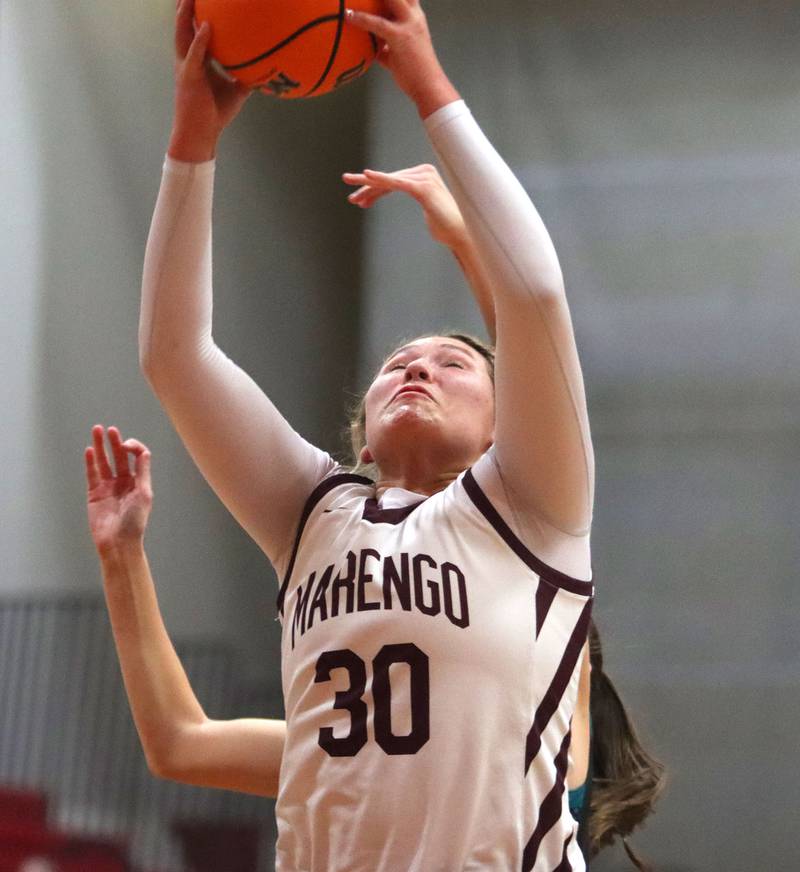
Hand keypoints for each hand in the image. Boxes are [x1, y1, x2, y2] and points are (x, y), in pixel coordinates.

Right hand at [85, 426, 152, 553]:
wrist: (118, 542)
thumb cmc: (135, 521)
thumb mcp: (144, 494)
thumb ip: (142, 471)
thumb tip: (143, 451)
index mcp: (139, 481)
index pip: (137, 457)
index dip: (134, 447)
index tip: (126, 446)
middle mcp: (124, 482)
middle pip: (119, 457)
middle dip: (115, 442)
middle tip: (110, 429)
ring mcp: (108, 487)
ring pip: (104, 462)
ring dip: (101, 447)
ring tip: (97, 430)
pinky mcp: (95, 494)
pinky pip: (92, 474)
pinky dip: (90, 462)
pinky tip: (90, 450)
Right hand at [168, 0, 250, 161]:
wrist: (200, 135)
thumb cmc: (216, 115)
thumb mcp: (236, 92)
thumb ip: (246, 77)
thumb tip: (265, 70)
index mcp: (197, 60)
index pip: (196, 31)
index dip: (198, 14)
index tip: (205, 0)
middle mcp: (188, 59)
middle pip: (184, 25)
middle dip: (186, 6)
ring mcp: (186, 67)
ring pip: (182, 34)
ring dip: (185, 14)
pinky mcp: (189, 78)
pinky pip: (194, 55)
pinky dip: (199, 40)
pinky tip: (206, 27)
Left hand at [342, 164, 467, 248]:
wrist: (460, 234)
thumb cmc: (446, 226)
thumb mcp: (430, 212)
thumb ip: (425, 203)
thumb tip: (427, 206)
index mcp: (424, 176)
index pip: (394, 181)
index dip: (374, 190)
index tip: (359, 200)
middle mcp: (424, 172)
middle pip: (389, 179)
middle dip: (367, 186)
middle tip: (346, 183)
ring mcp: (424, 178)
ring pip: (389, 181)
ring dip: (368, 187)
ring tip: (352, 193)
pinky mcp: (422, 187)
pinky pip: (397, 183)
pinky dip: (381, 179)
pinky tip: (367, 176)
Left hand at [345, 0, 458, 116]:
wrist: (429, 87)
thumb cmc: (415, 74)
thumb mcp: (398, 55)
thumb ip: (385, 47)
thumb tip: (371, 49)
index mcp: (416, 18)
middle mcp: (414, 17)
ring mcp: (408, 25)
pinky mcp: (400, 37)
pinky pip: (377, 23)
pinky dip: (361, 18)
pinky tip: (348, 16)